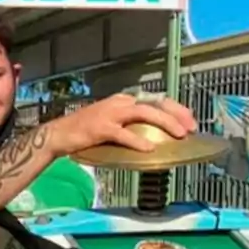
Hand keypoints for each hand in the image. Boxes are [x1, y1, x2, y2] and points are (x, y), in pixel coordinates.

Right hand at [44, 93, 196, 157]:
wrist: (57, 135)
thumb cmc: (84, 132)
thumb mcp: (110, 123)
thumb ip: (130, 126)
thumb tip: (153, 137)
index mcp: (123, 101)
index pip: (156, 100)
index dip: (176, 109)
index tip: (190, 122)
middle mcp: (119, 103)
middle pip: (155, 103)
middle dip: (177, 114)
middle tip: (191, 129)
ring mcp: (110, 114)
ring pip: (144, 113)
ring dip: (165, 122)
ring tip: (179, 134)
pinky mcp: (101, 128)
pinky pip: (123, 134)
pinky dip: (137, 141)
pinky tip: (149, 148)